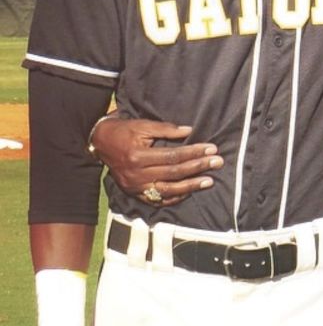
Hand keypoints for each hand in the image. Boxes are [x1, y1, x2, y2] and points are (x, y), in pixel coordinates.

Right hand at [91, 117, 222, 206]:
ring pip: (168, 191)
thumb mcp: (143, 125)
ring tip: (209, 181)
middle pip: (174, 173)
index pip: (173, 156)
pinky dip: (175, 197)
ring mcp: (136, 187)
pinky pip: (158, 200)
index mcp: (139, 156)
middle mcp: (137, 175)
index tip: (212, 148)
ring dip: (191, 186)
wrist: (101, 143)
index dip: (194, 153)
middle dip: (198, 167)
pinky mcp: (135, 194)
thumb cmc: (125, 131)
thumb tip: (189, 131)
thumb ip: (166, 129)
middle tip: (218, 162)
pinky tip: (189, 192)